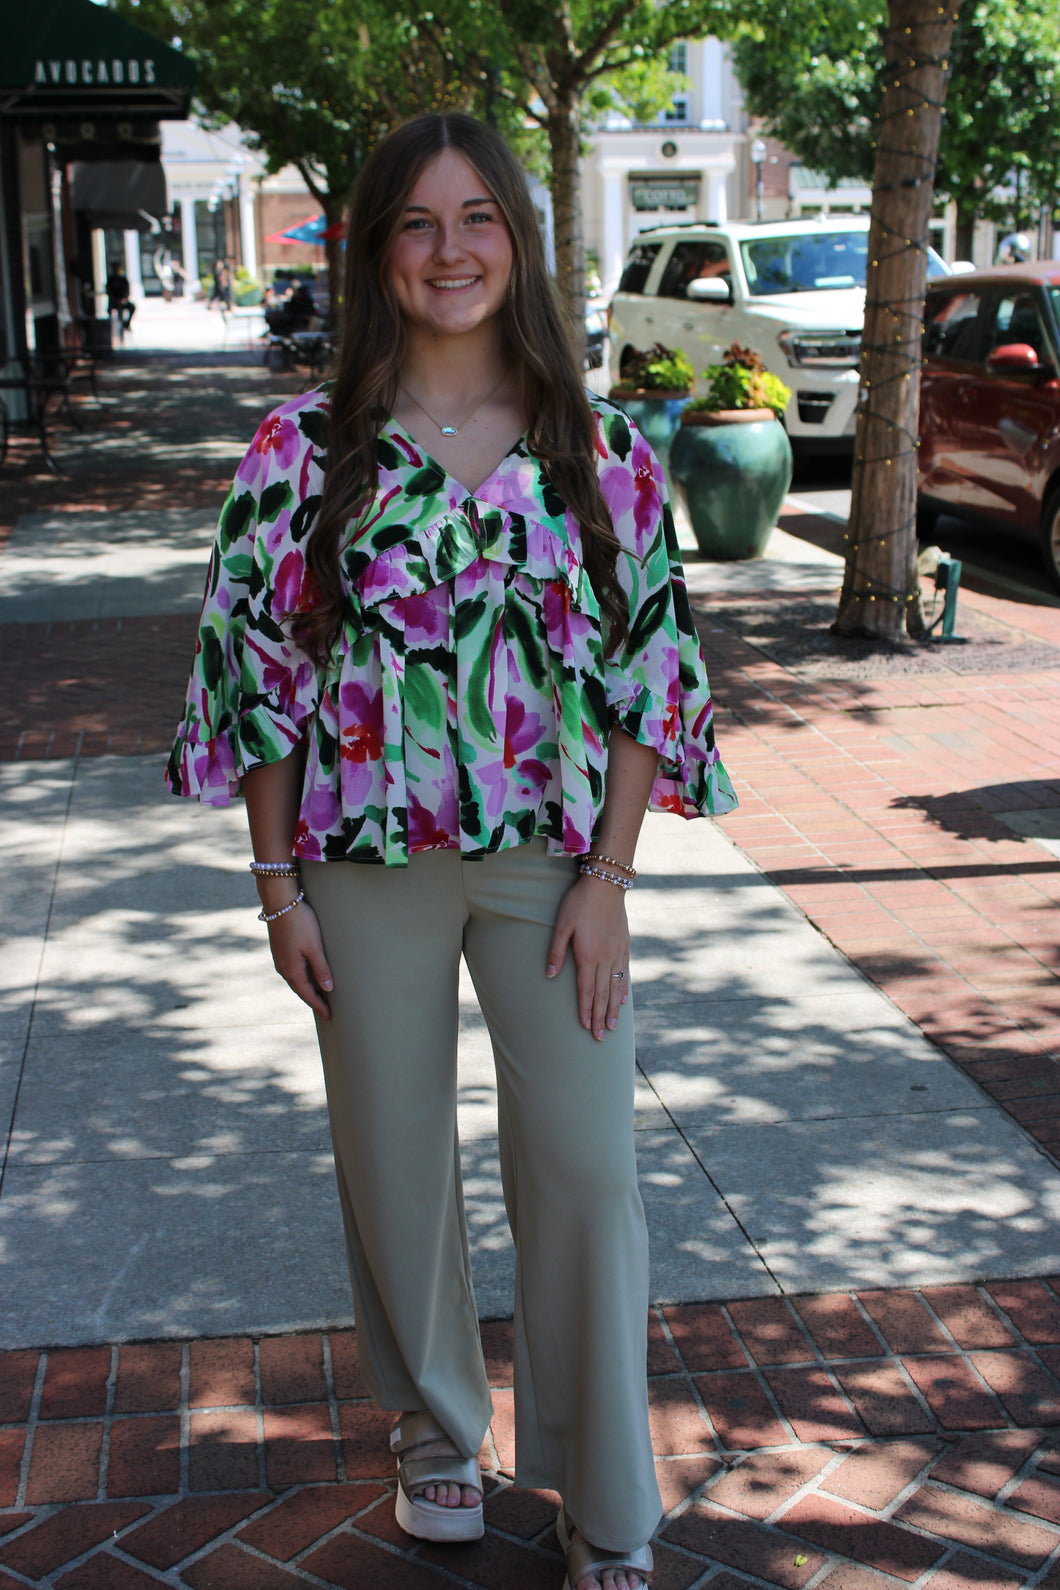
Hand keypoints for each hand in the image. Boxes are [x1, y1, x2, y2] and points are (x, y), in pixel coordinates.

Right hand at [265, 900, 333, 1017]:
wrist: (280, 903)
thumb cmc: (300, 924)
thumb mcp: (315, 947)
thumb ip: (321, 969)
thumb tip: (328, 989)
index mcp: (292, 970)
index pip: (307, 994)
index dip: (319, 1006)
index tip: (329, 1016)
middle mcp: (283, 968)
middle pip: (300, 989)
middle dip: (313, 1000)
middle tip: (325, 1010)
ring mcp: (279, 959)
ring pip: (295, 980)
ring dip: (306, 989)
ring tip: (318, 996)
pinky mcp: (279, 950)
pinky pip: (291, 971)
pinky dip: (301, 978)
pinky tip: (307, 976)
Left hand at [546, 875, 629, 1039]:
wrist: (606, 884)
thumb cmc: (579, 903)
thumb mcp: (561, 925)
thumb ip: (556, 951)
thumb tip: (549, 975)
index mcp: (588, 956)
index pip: (586, 990)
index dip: (585, 1010)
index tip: (585, 1028)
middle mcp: (605, 958)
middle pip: (602, 994)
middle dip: (600, 1017)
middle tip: (600, 1038)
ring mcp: (617, 952)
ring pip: (615, 987)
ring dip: (612, 1009)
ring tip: (612, 1027)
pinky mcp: (624, 945)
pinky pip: (624, 973)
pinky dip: (623, 989)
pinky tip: (622, 1001)